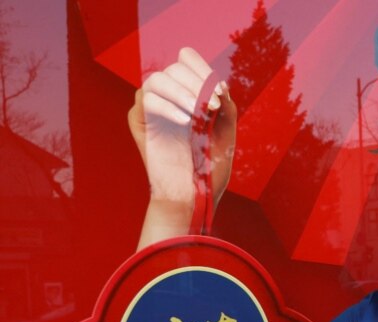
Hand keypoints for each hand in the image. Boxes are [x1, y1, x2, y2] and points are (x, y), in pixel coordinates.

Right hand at [129, 47, 236, 246]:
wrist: (195, 194)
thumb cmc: (211, 166)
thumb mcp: (227, 130)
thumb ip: (226, 105)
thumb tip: (219, 84)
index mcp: (189, 93)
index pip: (186, 60)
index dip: (201, 66)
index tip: (220, 89)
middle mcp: (169, 97)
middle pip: (174, 68)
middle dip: (197, 83)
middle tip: (213, 106)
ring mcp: (152, 108)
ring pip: (157, 79)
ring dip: (182, 92)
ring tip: (199, 113)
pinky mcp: (139, 121)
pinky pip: (146, 99)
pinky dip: (168, 106)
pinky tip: (185, 122)